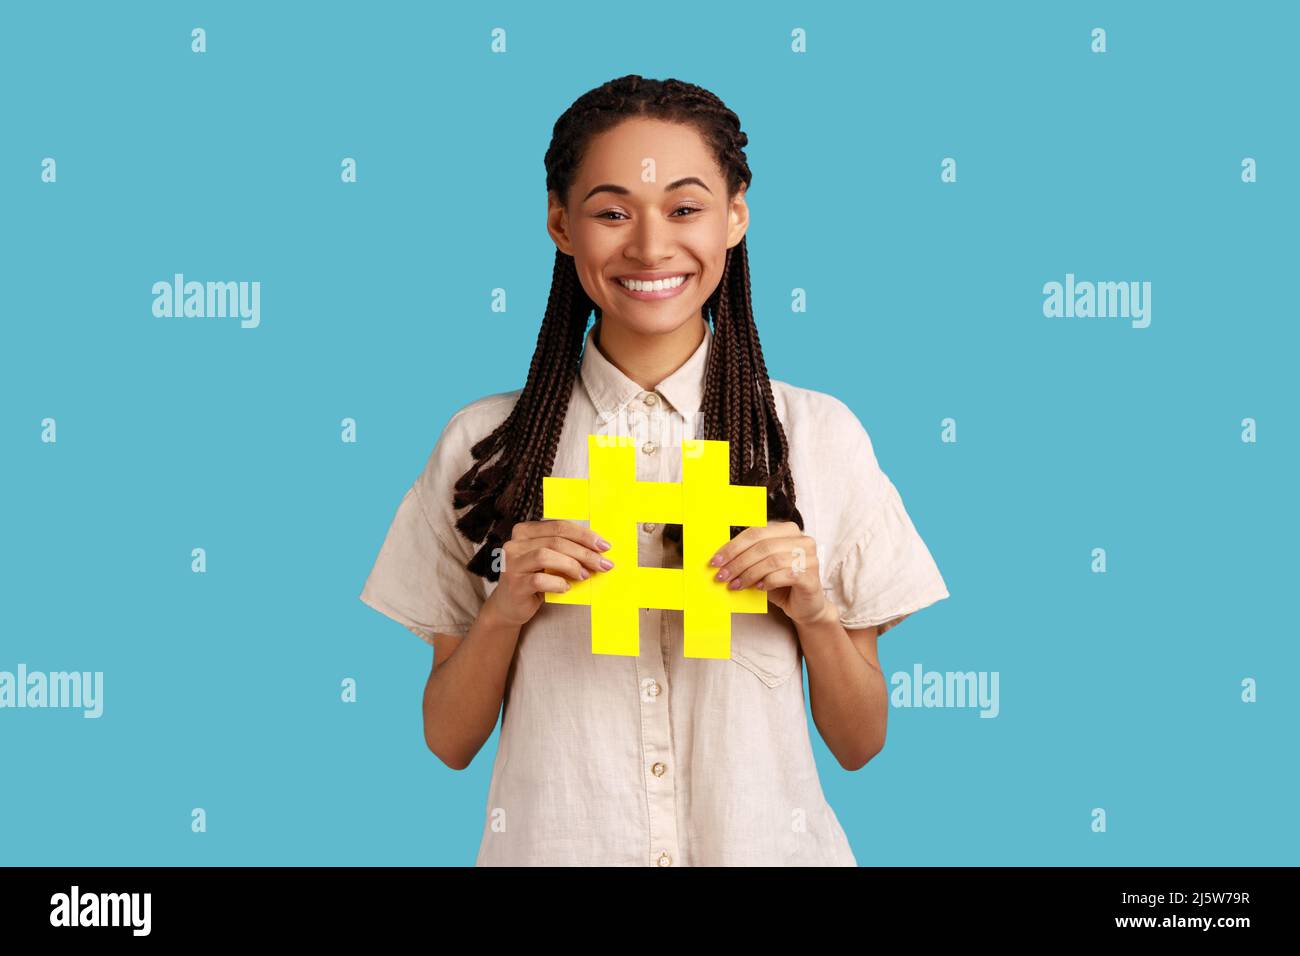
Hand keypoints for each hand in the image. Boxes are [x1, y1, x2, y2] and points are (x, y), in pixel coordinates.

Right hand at [484, 519, 614, 627]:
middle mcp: (515, 544)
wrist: (510, 606)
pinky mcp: (514, 584)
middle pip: (555, 540)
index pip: (558, 526)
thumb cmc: (534, 579)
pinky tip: (566, 587)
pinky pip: (539, 580)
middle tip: (603, 564)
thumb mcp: (548, 559)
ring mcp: (512, 564)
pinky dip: (557, 583)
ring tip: (585, 575)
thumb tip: (598, 549)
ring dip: (571, 565)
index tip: (604, 546)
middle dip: (584, 552)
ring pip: (546, 556)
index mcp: (525, 531)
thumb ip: (564, 549)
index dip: (584, 535)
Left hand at [709, 520, 829, 625]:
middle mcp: (802, 540)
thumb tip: (720, 559)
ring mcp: (809, 557)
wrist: (806, 606)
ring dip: (749, 574)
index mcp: (788, 530)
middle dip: (738, 562)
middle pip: (762, 546)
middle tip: (722, 576)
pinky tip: (758, 588)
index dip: (733, 546)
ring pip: (772, 560)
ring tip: (735, 585)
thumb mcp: (762, 566)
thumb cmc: (782, 584)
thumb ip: (748, 557)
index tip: (716, 561)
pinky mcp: (811, 576)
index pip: (756, 532)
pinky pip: (784, 575)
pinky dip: (767, 581)